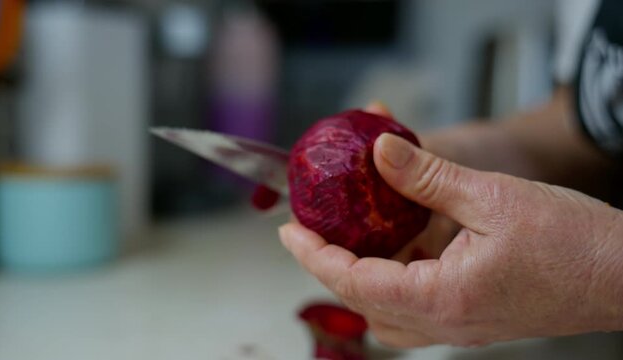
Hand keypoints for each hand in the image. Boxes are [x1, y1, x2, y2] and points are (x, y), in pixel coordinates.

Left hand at [279, 132, 622, 347]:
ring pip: (386, 313)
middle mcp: (445, 322)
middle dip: (330, 265)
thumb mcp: (492, 195)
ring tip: (352, 235)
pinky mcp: (472, 318)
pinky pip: (415, 309)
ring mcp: (459, 326)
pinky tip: (401, 247)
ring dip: (361, 276)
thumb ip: (428, 176)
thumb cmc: (573, 242)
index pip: (354, 281)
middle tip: (313, 229)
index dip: (314, 254)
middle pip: (363, 301)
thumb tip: (380, 152)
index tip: (290, 230)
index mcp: (442, 297)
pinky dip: (394, 280)